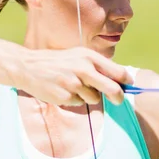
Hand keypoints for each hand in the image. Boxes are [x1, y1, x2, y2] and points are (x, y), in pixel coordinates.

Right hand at [17, 47, 132, 105]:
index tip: (128, 86)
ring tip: (74, 86)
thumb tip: (119, 79)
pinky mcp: (65, 96)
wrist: (29, 66)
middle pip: (113, 89)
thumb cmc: (58, 61)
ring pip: (94, 98)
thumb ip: (97, 66)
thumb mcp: (78, 56)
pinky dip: (75, 99)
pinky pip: (79, 103)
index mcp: (89, 57)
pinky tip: (64, 90)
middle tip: (118, 100)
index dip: (126, 81)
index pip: (117, 72)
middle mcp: (84, 69)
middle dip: (118, 97)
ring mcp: (74, 83)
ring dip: (89, 96)